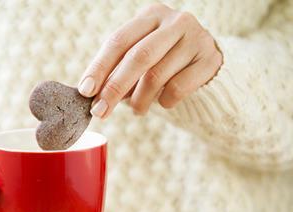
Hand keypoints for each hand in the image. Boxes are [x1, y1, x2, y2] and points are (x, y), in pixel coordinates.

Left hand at [78, 3, 222, 116]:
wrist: (206, 64)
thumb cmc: (163, 62)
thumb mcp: (138, 59)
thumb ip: (116, 70)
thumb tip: (90, 93)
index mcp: (150, 16)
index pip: (118, 41)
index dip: (99, 67)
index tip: (85, 91)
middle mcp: (175, 21)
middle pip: (138, 57)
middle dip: (115, 88)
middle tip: (101, 111)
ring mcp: (196, 38)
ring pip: (157, 76)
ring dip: (139, 100)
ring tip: (137, 110)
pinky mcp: (210, 60)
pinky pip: (178, 88)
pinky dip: (164, 102)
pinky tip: (163, 102)